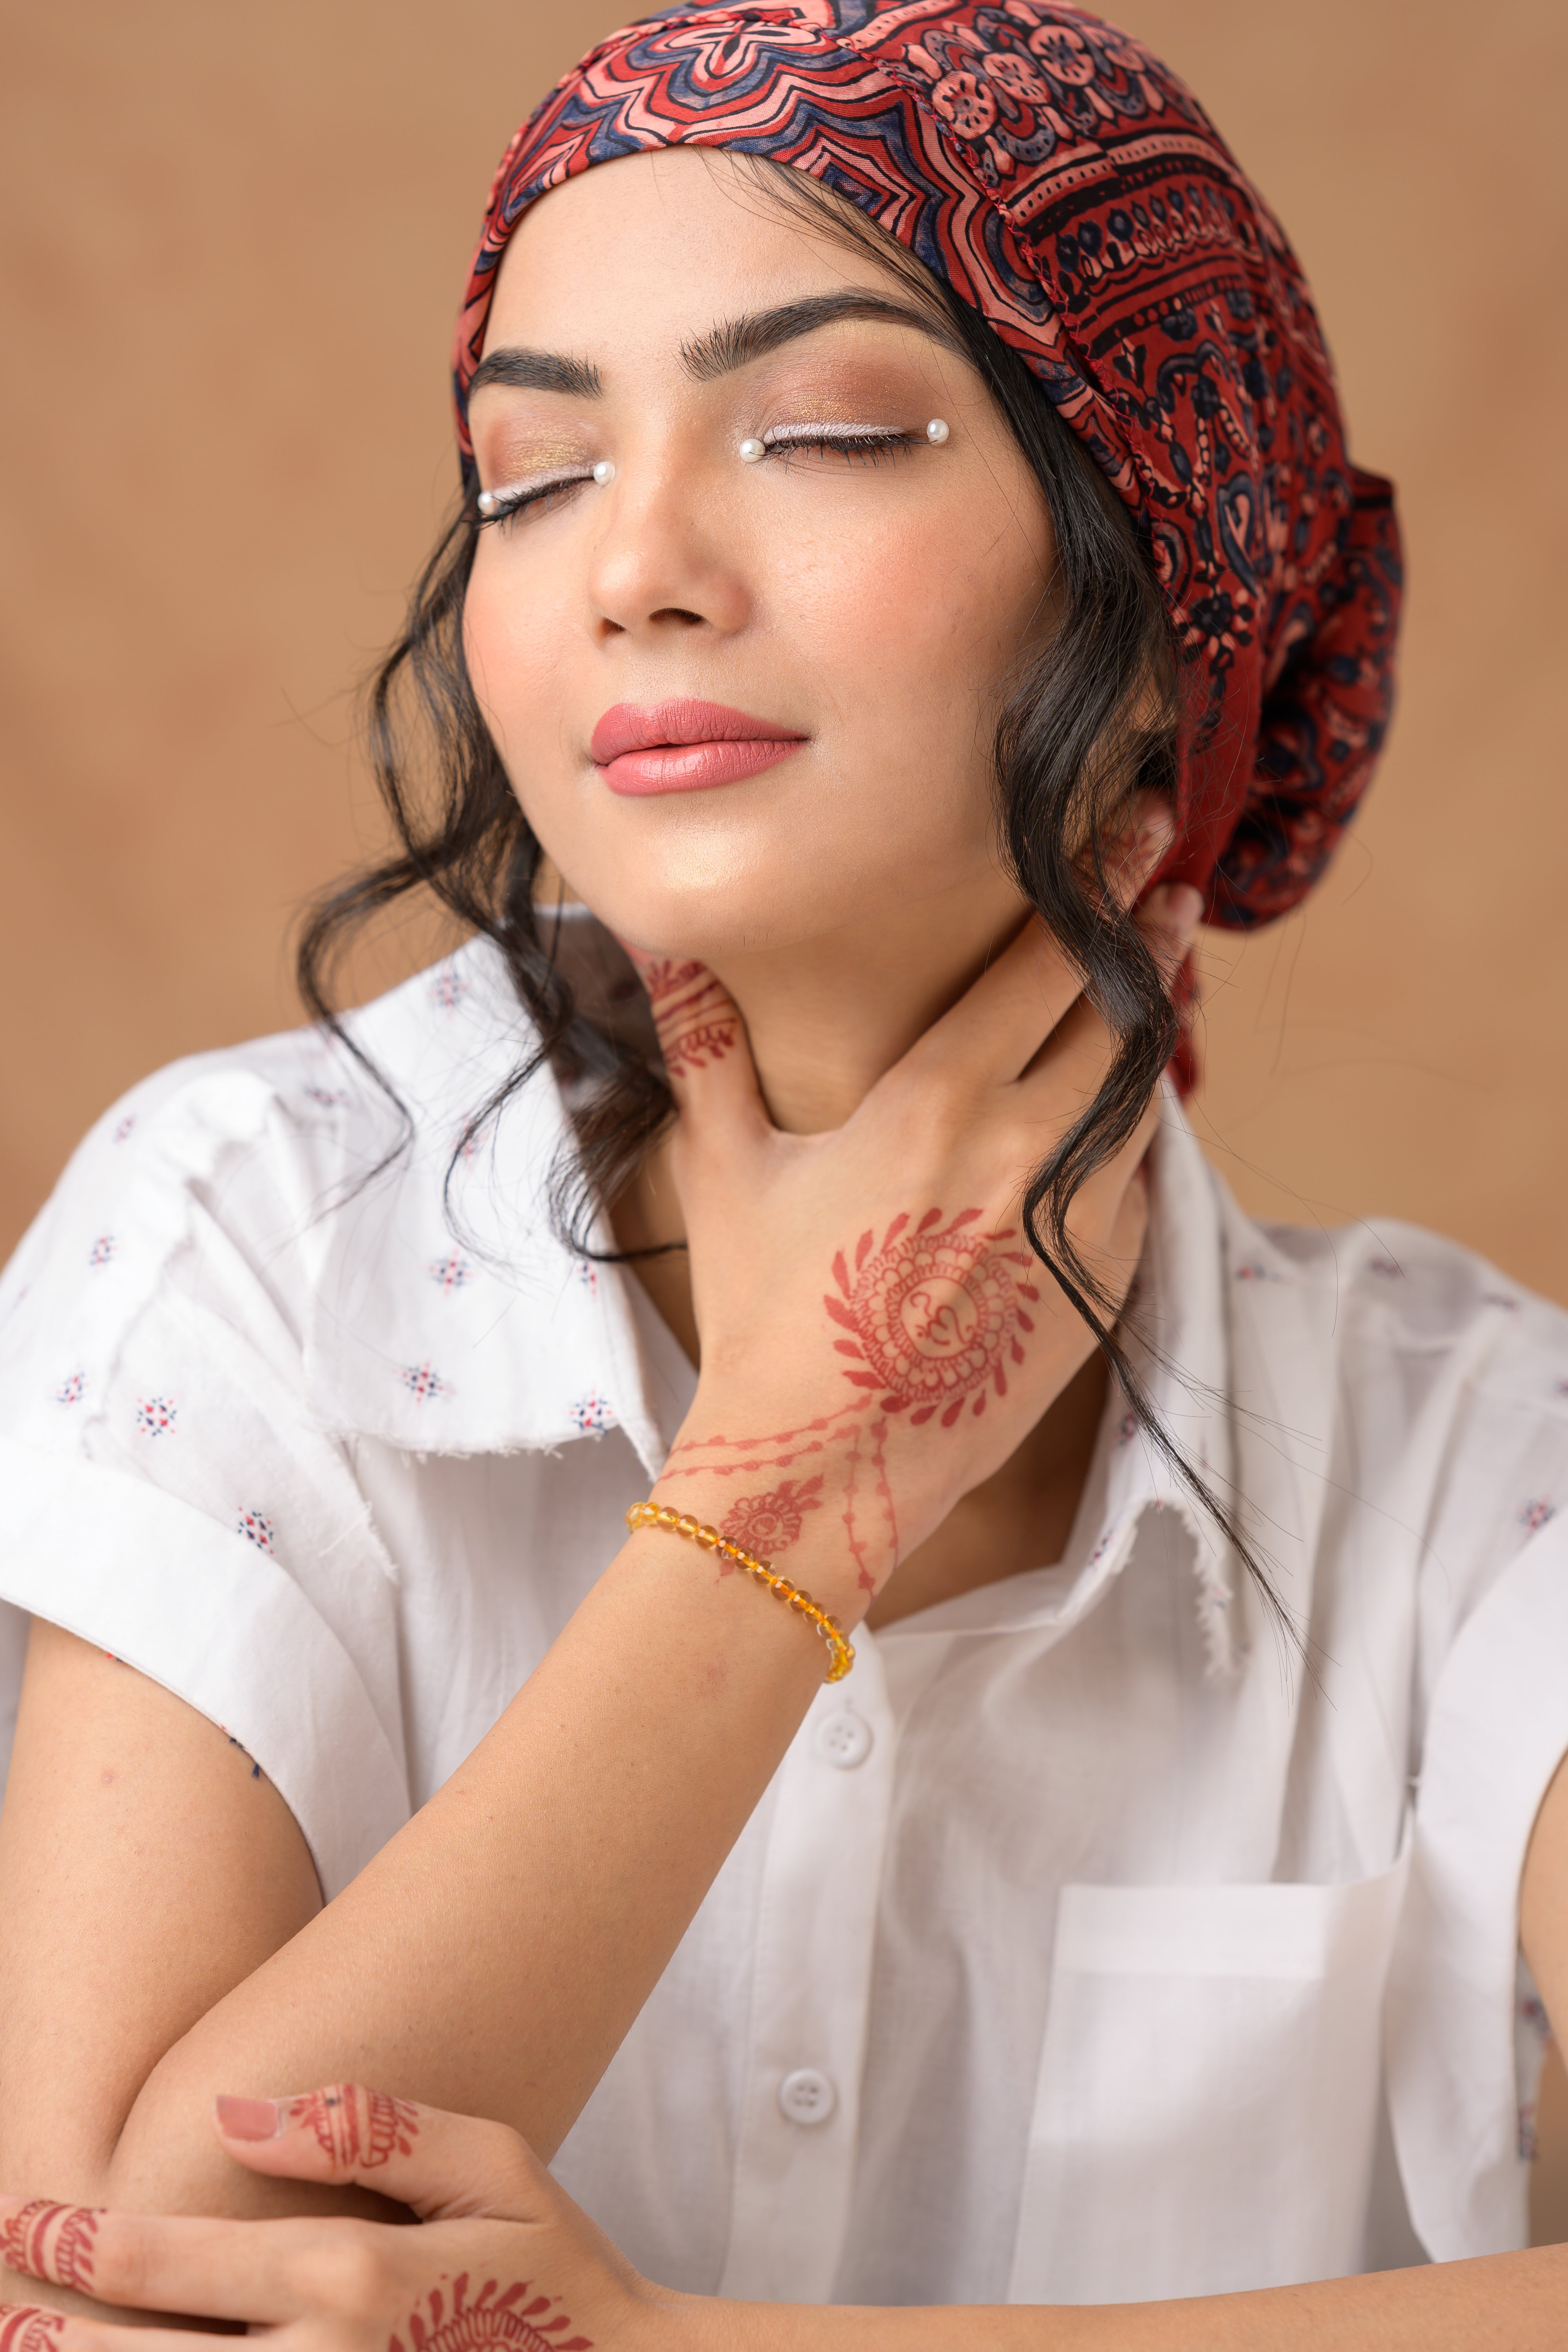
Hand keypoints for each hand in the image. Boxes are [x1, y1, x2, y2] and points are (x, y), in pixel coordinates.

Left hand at [0, 2085, 682, 2351]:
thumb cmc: (555, 2268)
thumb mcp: (493, 2163)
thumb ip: (368, 2127)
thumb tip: (236, 2113)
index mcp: (352, 2281)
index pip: (165, 2266)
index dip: (76, 2245)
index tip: (24, 2223)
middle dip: (49, 2336)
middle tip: (6, 2302)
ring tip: (39, 2348)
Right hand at [629, 879, 1201, 1622]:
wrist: (821, 1466)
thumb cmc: (764, 1315)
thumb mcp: (725, 1169)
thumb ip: (705, 1044)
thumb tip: (652, 943)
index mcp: (936, 1101)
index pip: (1046, 962)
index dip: (1099, 884)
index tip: (1134, 828)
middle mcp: (1023, 1148)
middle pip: (1118, 1012)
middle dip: (1150, 937)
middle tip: (1172, 883)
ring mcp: (1075, 1221)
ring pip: (1144, 1095)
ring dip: (1158, 1029)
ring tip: (1167, 978)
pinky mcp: (1101, 1288)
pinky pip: (1138, 1186)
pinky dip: (1137, 1135)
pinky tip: (1125, 1112)